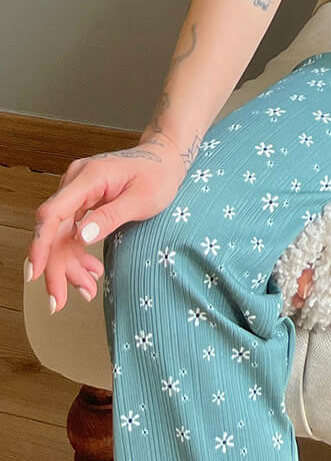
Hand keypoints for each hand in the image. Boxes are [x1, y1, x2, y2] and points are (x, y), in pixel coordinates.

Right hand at [26, 136, 188, 315]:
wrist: (165, 159)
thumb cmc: (158, 174)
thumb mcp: (143, 199)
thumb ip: (112, 217)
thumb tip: (82, 237)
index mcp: (90, 177)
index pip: (53, 212)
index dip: (40, 245)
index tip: (35, 273)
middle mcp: (76, 182)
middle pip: (54, 230)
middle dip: (56, 267)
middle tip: (60, 301)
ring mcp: (77, 191)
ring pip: (60, 235)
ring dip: (69, 265)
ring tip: (88, 288)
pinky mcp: (81, 201)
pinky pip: (70, 231)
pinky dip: (77, 254)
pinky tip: (90, 270)